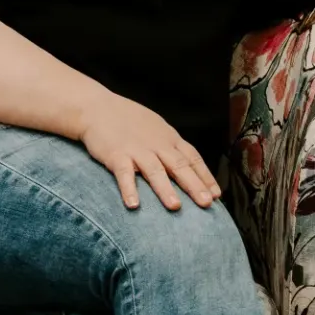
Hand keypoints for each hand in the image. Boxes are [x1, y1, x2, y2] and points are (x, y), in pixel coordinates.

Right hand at [78, 91, 220, 213]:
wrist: (98, 107)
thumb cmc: (130, 121)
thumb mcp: (157, 129)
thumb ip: (172, 147)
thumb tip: (190, 167)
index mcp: (169, 139)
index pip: (193, 159)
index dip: (205, 177)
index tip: (216, 195)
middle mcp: (157, 145)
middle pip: (179, 166)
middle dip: (194, 186)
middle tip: (207, 203)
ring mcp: (137, 149)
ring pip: (154, 170)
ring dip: (165, 189)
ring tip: (175, 206)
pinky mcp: (116, 154)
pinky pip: (123, 173)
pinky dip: (129, 189)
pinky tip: (133, 205)